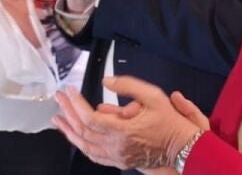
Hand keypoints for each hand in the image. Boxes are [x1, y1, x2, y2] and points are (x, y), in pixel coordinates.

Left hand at [53, 76, 204, 170]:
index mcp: (123, 131)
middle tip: (59, 98)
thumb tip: (107, 80)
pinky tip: (74, 136)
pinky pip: (94, 155)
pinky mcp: (119, 161)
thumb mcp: (153, 96)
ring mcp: (117, 156)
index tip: (69, 90)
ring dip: (70, 131)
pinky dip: (81, 145)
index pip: (90, 118)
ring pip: (85, 146)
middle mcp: (117, 146)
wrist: (183, 147)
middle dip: (68, 112)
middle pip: (84, 131)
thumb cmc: (169, 121)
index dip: (76, 104)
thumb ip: (128, 86)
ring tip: (58, 118)